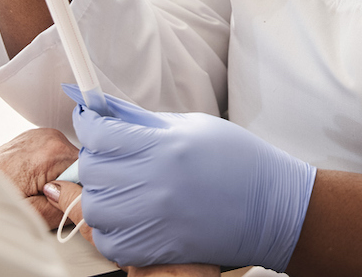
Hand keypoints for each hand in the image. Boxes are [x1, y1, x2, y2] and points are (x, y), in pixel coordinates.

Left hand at [0, 127, 78, 227]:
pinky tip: (33, 181)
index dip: (82, 192)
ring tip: (38, 191)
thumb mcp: (33, 215)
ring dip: (61, 177)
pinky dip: (51, 170)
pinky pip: (57, 155)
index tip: (70, 204)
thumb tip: (85, 204)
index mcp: (53, 152)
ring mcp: (42, 135)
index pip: (90, 171)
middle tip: (49, 201)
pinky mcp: (35, 138)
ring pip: (71, 160)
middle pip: (82, 164)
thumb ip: (65, 208)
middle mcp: (50, 137)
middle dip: (71, 184)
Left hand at [64, 87, 315, 270]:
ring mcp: (156, 219)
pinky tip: (125, 216)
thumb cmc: (239, 160)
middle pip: (92, 170)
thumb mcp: (194, 126)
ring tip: (117, 186)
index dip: (88, 122)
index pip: (100, 133)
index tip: (89, 119)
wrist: (274, 207)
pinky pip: (110, 243)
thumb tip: (107, 113)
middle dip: (93, 156)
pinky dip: (109, 230)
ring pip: (94, 209)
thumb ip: (146, 122)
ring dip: (98, 194)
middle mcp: (156, 183)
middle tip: (107, 152)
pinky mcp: (160, 248)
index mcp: (166, 145)